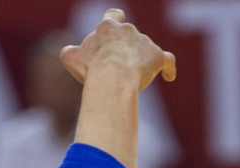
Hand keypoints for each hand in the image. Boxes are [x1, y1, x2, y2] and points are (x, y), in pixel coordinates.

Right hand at [61, 9, 175, 89]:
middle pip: (129, 37)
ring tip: (131, 80)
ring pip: (144, 51)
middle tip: (116, 69)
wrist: (112, 77)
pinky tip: (169, 76)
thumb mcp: (72, 59)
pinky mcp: (157, 56)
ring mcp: (144, 41)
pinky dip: (168, 68)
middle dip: (125, 50)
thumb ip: (70, 52)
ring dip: (139, 62)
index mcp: (107, 26)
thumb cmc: (91, 68)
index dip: (115, 20)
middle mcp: (128, 29)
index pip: (113, 15)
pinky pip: (167, 60)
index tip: (116, 24)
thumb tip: (69, 53)